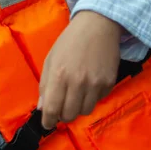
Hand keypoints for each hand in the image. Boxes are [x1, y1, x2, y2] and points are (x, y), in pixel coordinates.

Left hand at [39, 11, 121, 129]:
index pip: (52, 109)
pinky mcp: (109, 83)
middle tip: (62, 108)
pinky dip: (92, 97)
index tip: (48, 124)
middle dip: (63, 115)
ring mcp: (95, 84)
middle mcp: (78, 82)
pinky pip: (98, 100)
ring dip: (78, 107)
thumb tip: (42, 108)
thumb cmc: (70, 41)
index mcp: (59, 75)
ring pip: (85, 111)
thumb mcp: (51, 59)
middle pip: (69, 115)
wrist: (98, 25)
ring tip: (77, 94)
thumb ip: (45, 85)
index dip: (48, 121)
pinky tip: (90, 83)